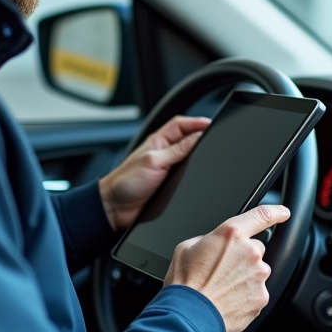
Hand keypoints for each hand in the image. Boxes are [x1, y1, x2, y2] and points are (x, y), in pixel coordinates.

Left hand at [98, 115, 211, 232]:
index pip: (180, 125)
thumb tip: (198, 137)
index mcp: (158, 141)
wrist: (117, 208)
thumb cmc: (126, 182)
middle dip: (201, 137)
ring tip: (210, 155)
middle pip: (188, 140)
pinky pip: (187, 176)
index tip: (211, 124)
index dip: (196, 123)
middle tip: (215, 138)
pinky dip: (194, 174)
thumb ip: (177, 149)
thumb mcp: (154, 161)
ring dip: (198, 157)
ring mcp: (168, 168)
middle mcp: (164, 153)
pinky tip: (200, 175)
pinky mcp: (170, 184)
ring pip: (190, 158)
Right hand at [164, 204, 290, 331]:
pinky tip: (227, 300)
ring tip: (221, 289)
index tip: (283, 213)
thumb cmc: (185, 283)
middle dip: (242, 258)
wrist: (189, 317)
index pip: (262, 215)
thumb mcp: (186, 248)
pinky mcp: (261, 297)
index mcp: (232, 235)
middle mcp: (250, 252)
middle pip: (255, 249)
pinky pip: (256, 292)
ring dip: (243, 278)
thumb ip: (208, 239)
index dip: (276, 212)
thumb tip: (214, 244)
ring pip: (256, 272)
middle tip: (222, 271)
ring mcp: (258, 276)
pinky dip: (245, 296)